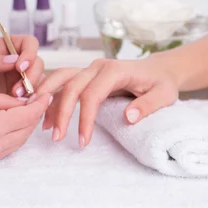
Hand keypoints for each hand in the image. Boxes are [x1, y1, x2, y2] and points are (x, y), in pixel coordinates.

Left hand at [0, 36, 43, 98]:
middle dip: (31, 76)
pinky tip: (21, 109)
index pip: (28, 42)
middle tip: (16, 92)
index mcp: (4, 48)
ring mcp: (20, 79)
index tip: (20, 67)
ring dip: (33, 90)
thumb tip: (14, 59)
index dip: (29, 53)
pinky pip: (37, 96)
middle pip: (38, 62)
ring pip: (40, 80)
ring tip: (15, 101)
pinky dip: (34, 102)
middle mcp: (16, 61)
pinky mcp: (22, 97)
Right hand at [0, 88, 51, 165]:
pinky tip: (14, 121)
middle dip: (36, 114)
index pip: (27, 115)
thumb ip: (3, 101)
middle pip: (27, 130)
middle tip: (41, 98)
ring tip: (29, 108)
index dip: (40, 103)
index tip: (47, 91)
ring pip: (20, 141)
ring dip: (27, 125)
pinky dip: (16, 134)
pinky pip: (9, 147)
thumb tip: (24, 103)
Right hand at [37, 56, 178, 147]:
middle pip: (72, 86)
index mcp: (115, 70)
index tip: (83, 141)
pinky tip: (46, 114)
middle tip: (56, 137)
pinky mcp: (86, 75)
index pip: (92, 93)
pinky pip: (64, 82)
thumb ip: (148, 105)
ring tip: (43, 125)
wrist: (158, 69)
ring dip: (50, 100)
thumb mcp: (164, 95)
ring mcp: (90, 68)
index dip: (85, 118)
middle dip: (61, 112)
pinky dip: (52, 95)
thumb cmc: (161, 83)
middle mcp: (98, 66)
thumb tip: (128, 117)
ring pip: (62, 79)